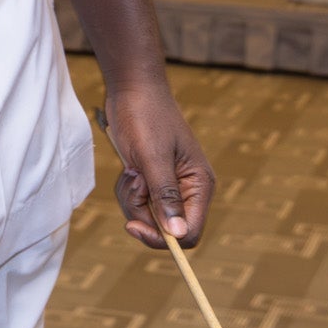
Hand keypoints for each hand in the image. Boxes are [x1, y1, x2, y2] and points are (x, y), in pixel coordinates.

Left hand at [103, 84, 214, 248]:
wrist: (132, 89)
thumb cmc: (145, 117)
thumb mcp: (153, 157)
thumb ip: (165, 196)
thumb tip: (178, 235)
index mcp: (199, 186)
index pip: (190, 232)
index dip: (164, 238)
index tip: (134, 225)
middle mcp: (187, 190)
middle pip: (164, 227)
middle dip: (141, 210)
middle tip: (133, 181)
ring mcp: (168, 186)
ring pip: (146, 214)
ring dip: (132, 197)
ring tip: (131, 170)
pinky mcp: (150, 180)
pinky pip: (137, 200)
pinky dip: (128, 189)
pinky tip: (128, 168)